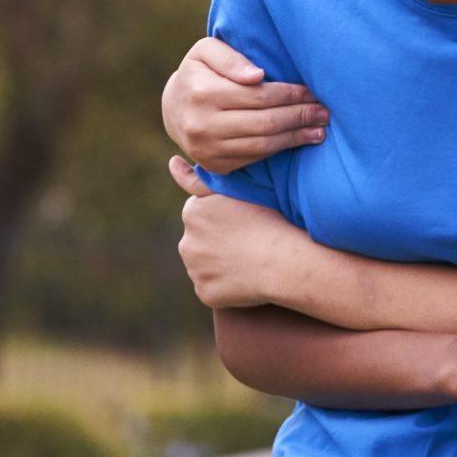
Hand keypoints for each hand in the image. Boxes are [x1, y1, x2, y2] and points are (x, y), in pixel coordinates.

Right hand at [163, 36, 326, 173]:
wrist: (172, 108)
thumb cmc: (198, 72)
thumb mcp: (206, 52)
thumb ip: (231, 58)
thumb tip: (257, 76)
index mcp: (201, 93)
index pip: (258, 96)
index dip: (289, 94)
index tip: (311, 91)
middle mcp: (202, 124)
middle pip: (265, 123)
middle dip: (299, 117)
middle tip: (324, 112)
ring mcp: (207, 149)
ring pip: (263, 145)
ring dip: (296, 137)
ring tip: (320, 129)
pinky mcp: (215, 165)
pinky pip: (255, 157)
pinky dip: (280, 149)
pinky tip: (298, 139)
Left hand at [170, 155, 307, 308]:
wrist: (285, 260)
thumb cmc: (270, 218)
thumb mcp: (236, 188)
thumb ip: (201, 178)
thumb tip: (171, 163)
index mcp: (192, 212)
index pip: (204, 216)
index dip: (226, 219)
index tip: (247, 224)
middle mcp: (186, 241)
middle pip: (201, 241)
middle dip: (219, 243)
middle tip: (251, 243)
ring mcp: (194, 270)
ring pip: (206, 266)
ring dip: (222, 265)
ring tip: (252, 262)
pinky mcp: (205, 293)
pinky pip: (214, 289)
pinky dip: (228, 287)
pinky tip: (249, 280)